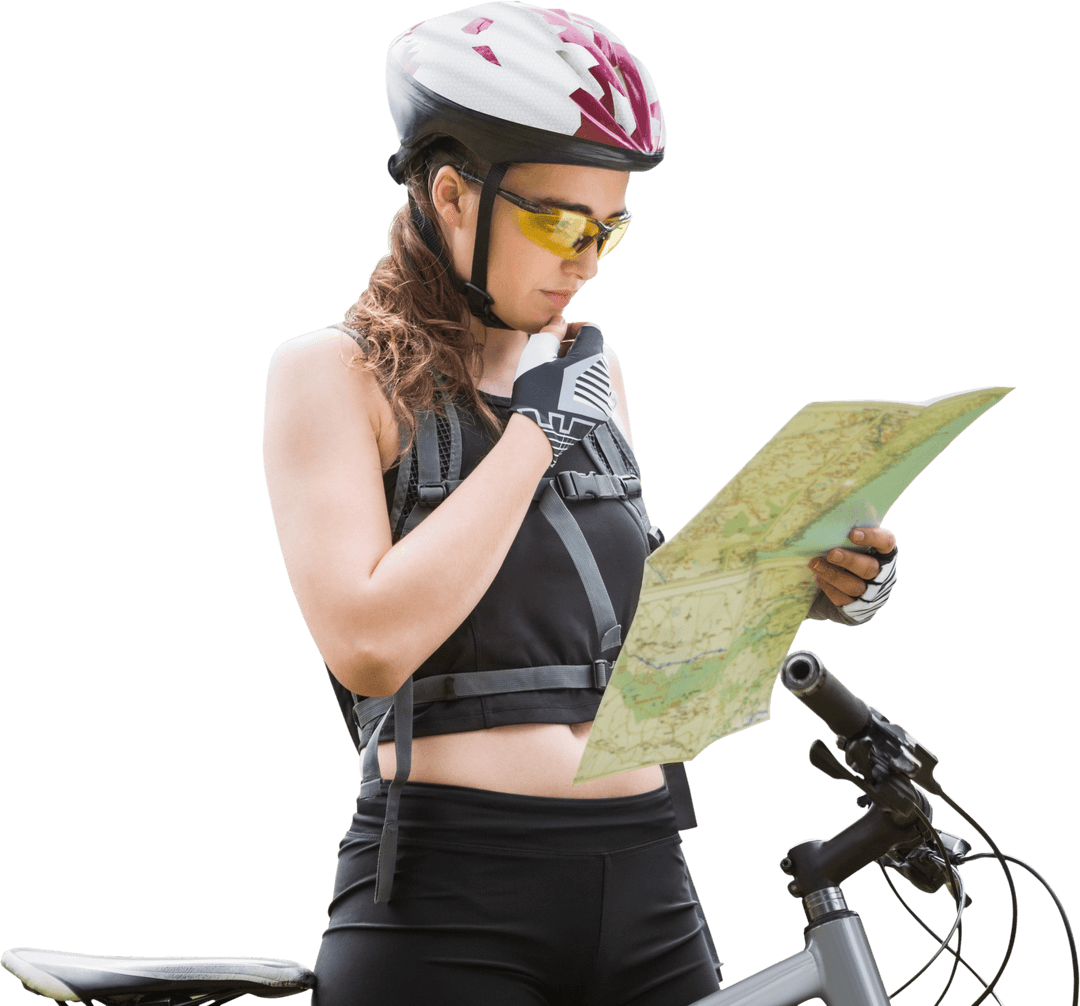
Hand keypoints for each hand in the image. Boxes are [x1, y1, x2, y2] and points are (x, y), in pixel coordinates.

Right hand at [510, 319, 614, 463]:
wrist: (536, 435)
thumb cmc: (534, 391)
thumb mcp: (536, 353)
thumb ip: (551, 332)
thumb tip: (560, 321)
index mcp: (590, 357)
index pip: (591, 330)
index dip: (574, 328)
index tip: (557, 335)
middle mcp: (603, 376)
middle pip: (592, 351)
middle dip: (573, 349)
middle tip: (549, 357)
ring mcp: (603, 397)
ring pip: (594, 372)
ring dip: (577, 368)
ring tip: (553, 378)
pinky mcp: (600, 414)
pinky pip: (597, 392)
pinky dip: (584, 388)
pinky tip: (566, 394)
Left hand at [809, 526, 897, 607]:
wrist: (842, 585)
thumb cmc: (847, 554)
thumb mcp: (851, 543)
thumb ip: (846, 533)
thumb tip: (823, 517)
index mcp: (884, 553)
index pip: (886, 542)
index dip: (872, 537)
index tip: (852, 534)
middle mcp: (882, 573)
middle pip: (869, 568)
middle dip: (849, 561)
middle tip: (831, 553)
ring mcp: (871, 593)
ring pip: (854, 586)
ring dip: (833, 575)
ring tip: (815, 564)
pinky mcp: (857, 607)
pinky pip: (843, 600)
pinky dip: (829, 588)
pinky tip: (819, 578)